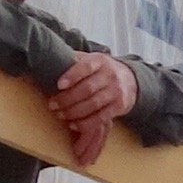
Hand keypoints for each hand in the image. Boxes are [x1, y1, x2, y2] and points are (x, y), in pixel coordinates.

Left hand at [49, 50, 131, 165]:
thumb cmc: (103, 70)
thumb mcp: (92, 59)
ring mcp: (116, 91)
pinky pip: (101, 117)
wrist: (131, 80)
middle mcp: (110, 75)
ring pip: (93, 104)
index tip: (59, 85)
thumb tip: (51, 58)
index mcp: (100, 61)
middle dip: (67, 99)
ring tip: (60, 115)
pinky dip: (85, 123)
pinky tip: (73, 124)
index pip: (86, 67)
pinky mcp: (120, 106)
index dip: (72, 76)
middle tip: (52, 105)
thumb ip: (75, 59)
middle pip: (87, 89)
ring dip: (74, 112)